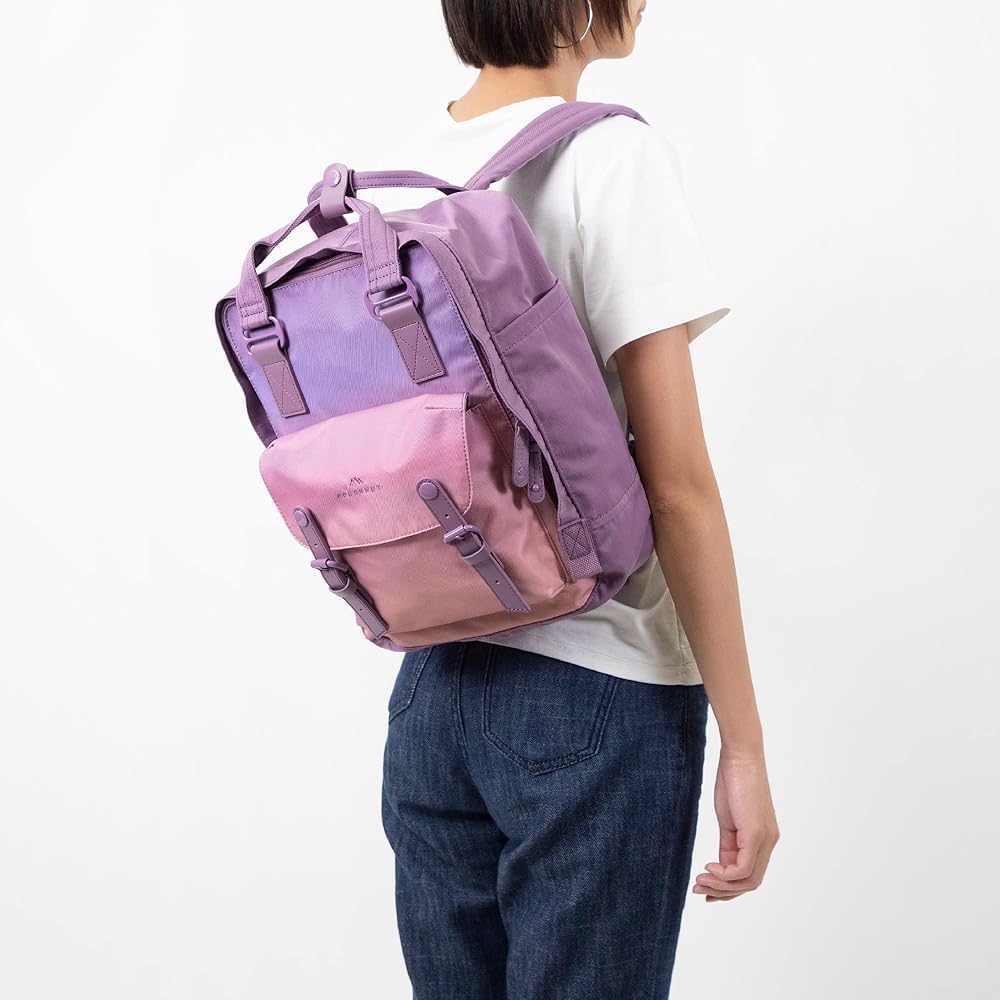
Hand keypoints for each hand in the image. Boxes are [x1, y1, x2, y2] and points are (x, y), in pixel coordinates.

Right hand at [692, 746, 778, 902]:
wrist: (739, 756)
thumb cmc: (733, 781)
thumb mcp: (728, 819)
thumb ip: (728, 844)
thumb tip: (719, 867)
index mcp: (762, 839)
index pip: (749, 875)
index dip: (728, 888)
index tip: (705, 887)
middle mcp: (769, 843)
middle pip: (750, 883)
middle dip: (723, 891)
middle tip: (698, 889)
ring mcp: (764, 839)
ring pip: (748, 881)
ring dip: (721, 886)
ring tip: (700, 881)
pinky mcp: (756, 834)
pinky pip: (743, 869)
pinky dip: (725, 875)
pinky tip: (709, 867)